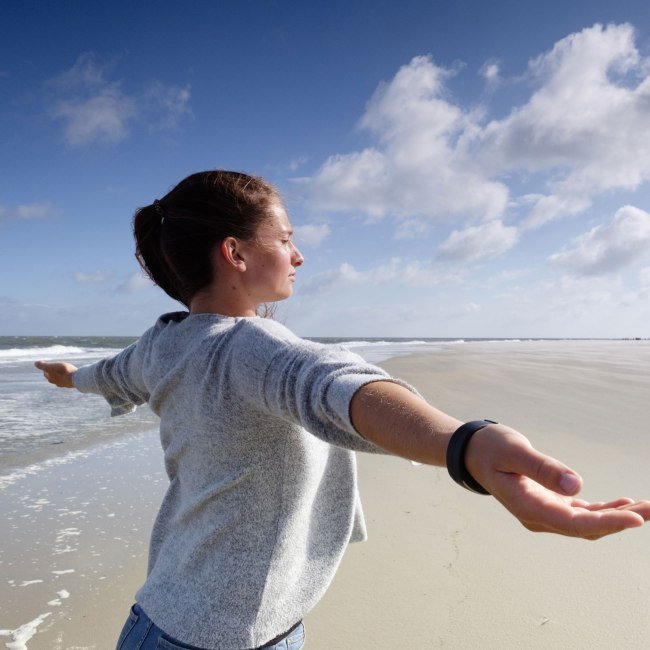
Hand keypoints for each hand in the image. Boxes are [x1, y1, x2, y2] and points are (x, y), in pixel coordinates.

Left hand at [35, 361, 77, 387]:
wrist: (76, 378)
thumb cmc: (63, 371)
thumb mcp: (51, 366)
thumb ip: (43, 365)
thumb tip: (35, 363)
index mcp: (51, 379)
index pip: (46, 374)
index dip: (46, 369)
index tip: (47, 365)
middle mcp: (57, 383)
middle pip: (52, 378)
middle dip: (52, 374)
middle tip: (54, 369)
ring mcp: (65, 384)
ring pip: (60, 380)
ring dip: (60, 377)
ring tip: (62, 373)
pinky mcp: (72, 384)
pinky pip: (68, 381)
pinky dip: (67, 378)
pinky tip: (70, 376)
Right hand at [465, 424, 649, 539]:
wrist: (473, 452)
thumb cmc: (491, 448)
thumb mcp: (514, 451)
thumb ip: (542, 468)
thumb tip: (577, 485)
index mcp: (527, 507)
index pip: (574, 523)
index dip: (607, 523)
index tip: (636, 519)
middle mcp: (538, 517)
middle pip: (586, 528)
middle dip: (621, 521)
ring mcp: (544, 513)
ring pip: (587, 523)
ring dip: (617, 517)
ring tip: (648, 507)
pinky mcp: (549, 505)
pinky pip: (581, 514)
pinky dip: (603, 510)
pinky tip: (624, 503)